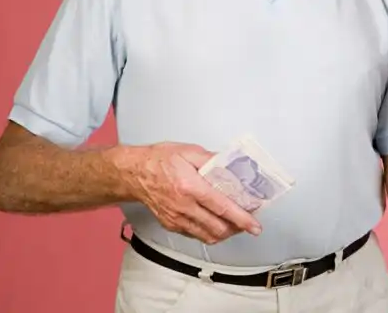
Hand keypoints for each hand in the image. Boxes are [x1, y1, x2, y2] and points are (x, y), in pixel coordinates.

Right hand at [117, 142, 261, 244]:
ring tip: (235, 224)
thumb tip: (232, 163)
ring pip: (207, 236)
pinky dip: (209, 232)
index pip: (221, 207)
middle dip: (237, 228)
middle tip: (249, 222)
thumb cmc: (159, 160)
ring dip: (225, 233)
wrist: (132, 173)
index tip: (255, 225)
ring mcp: (176, 219)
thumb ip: (212, 158)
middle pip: (217, 227)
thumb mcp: (188, 151)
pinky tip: (216, 222)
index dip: (241, 218)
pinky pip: (195, 235)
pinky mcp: (171, 225)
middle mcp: (184, 207)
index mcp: (190, 187)